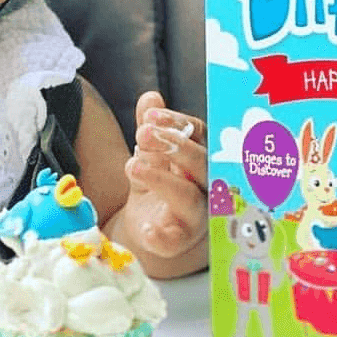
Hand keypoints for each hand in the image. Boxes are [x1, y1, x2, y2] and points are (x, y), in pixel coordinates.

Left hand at [124, 91, 207, 258]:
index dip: (177, 123)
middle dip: (174, 146)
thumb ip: (150, 127)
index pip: (199, 134)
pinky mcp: (179, 239)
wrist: (149, 224)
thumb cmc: (157, 181)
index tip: (151, 116)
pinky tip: (146, 228)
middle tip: (143, 133)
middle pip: (201, 163)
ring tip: (132, 166)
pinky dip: (161, 235)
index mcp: (200, 157)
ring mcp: (194, 214)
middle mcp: (204, 184)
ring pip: (189, 197)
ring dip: (160, 180)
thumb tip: (150, 97)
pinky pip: (175, 239)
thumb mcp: (149, 152)